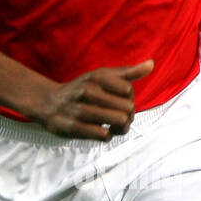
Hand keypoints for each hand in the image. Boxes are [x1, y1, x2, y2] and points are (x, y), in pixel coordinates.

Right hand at [38, 59, 153, 139]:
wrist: (48, 103)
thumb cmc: (82, 89)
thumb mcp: (102, 76)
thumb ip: (127, 72)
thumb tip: (152, 64)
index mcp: (96, 77)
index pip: (128, 90)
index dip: (129, 98)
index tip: (120, 101)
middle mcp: (88, 91)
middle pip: (127, 108)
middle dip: (127, 115)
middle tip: (118, 116)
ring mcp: (80, 110)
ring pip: (119, 121)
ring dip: (120, 127)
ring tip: (113, 126)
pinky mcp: (74, 127)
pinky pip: (104, 135)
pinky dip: (107, 136)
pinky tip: (101, 131)